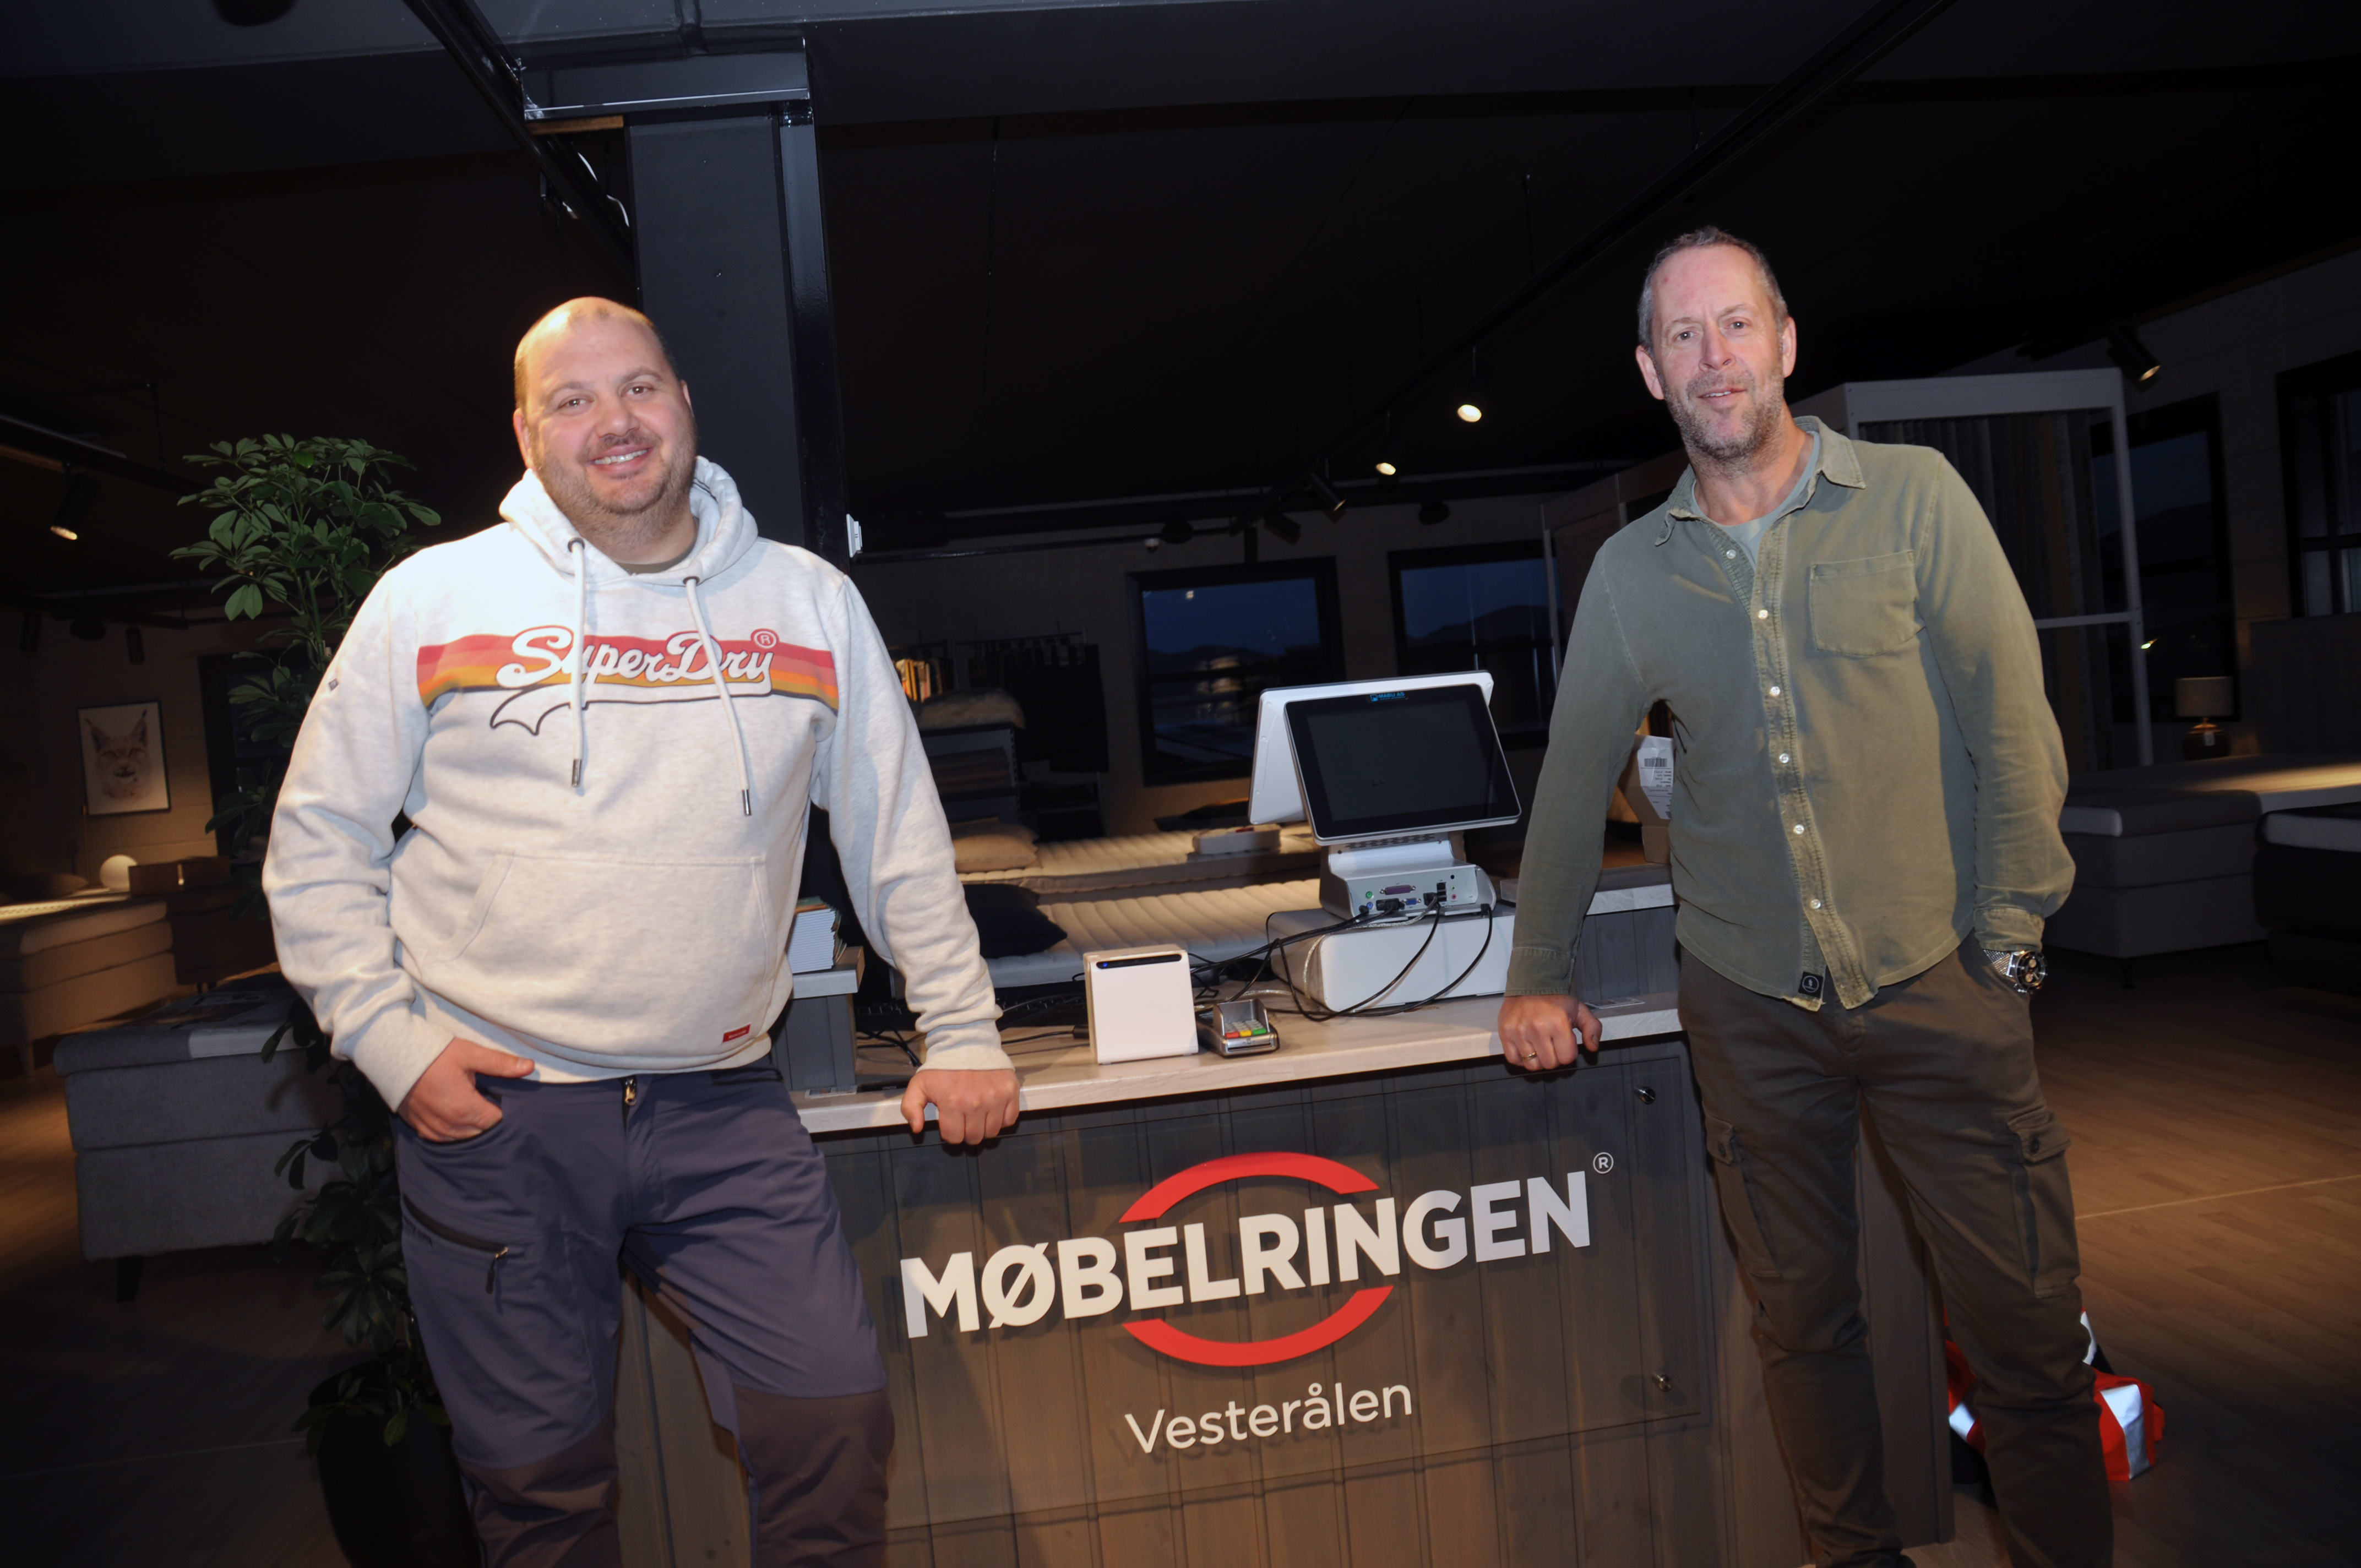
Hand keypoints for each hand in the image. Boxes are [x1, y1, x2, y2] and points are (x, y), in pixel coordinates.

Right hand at [397, 1038, 534, 1141]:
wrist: (393, 1056)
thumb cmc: (433, 1054)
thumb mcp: (470, 1054)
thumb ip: (500, 1063)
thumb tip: (529, 1067)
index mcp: (464, 1108)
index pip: (495, 1121)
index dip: (501, 1109)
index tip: (501, 1097)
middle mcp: (449, 1125)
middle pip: (480, 1132)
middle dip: (487, 1120)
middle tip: (488, 1100)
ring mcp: (432, 1129)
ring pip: (462, 1138)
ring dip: (471, 1127)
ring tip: (472, 1106)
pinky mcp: (419, 1128)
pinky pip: (443, 1138)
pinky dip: (452, 1131)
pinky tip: (455, 1116)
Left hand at [901, 1067, 1020, 1145]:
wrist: (968, 1042)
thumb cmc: (944, 1066)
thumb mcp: (919, 1084)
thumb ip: (911, 1107)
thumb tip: (917, 1128)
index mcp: (953, 1103)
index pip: (954, 1137)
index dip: (951, 1132)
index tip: (951, 1121)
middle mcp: (976, 1103)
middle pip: (974, 1137)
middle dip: (967, 1132)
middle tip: (965, 1118)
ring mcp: (996, 1099)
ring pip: (992, 1132)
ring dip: (984, 1127)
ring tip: (978, 1114)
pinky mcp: (1010, 1092)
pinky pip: (1009, 1120)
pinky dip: (1001, 1119)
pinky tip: (992, 1109)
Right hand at [1496, 994, 1600, 1072]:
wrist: (1530, 983)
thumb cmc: (1554, 998)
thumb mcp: (1579, 1009)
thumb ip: (1592, 1028)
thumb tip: (1593, 1047)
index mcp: (1558, 1023)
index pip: (1567, 1058)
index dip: (1568, 1053)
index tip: (1564, 1044)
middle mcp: (1537, 1029)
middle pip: (1550, 1064)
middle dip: (1554, 1057)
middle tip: (1552, 1045)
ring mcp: (1519, 1032)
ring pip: (1532, 1065)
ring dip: (1538, 1059)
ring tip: (1539, 1047)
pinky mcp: (1506, 1033)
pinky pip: (1514, 1059)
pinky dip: (1521, 1059)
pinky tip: (1527, 1048)